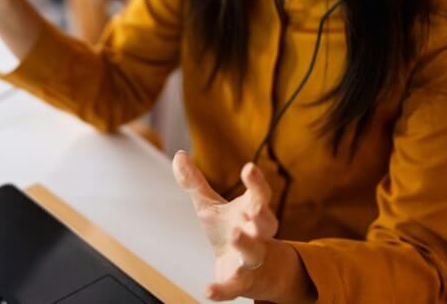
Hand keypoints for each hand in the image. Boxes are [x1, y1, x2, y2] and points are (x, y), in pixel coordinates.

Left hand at [172, 151, 278, 300]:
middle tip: (255, 208)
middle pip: (267, 223)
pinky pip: (234, 287)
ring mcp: (252, 259)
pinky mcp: (241, 282)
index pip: (260, 194)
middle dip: (262, 215)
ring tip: (236, 234)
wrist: (253, 270)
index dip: (257, 182)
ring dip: (247, 244)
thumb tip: (179, 156)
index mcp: (252, 211)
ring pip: (254, 252)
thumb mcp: (210, 205)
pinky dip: (222, 290)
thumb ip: (195, 182)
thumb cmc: (232, 229)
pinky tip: (208, 290)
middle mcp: (257, 234)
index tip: (249, 168)